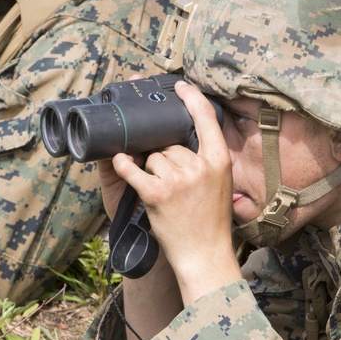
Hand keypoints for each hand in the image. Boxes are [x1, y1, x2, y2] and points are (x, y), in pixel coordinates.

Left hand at [111, 80, 239, 304]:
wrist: (204, 254)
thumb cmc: (210, 220)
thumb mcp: (220, 184)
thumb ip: (205, 160)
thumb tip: (183, 137)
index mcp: (219, 160)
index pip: (206, 118)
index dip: (191, 98)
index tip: (179, 86)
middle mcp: (200, 166)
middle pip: (169, 144)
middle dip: (163, 157)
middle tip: (169, 181)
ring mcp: (178, 179)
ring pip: (152, 157)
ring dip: (150, 170)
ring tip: (162, 193)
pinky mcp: (157, 193)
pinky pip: (134, 170)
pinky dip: (124, 166)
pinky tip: (119, 161)